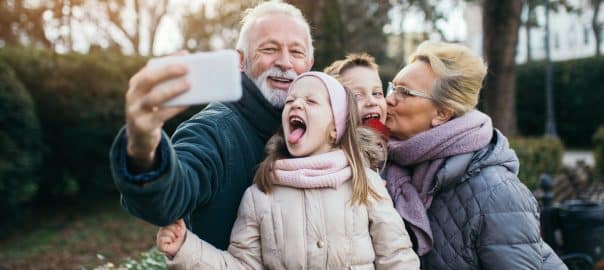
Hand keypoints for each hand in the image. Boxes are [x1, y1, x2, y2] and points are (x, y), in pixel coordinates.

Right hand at [125, 51, 190, 170]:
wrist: (139, 139)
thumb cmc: (152, 111)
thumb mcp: (154, 96)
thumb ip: (166, 85)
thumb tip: (191, 73)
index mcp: (136, 84)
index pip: (150, 68)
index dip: (168, 60)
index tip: (185, 55)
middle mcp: (132, 96)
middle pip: (148, 79)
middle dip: (167, 71)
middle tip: (187, 68)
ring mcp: (135, 111)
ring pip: (154, 98)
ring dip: (172, 90)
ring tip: (189, 84)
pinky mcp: (143, 126)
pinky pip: (160, 115)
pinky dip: (175, 108)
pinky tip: (188, 103)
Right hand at [156, 219, 186, 257]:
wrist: (181, 248)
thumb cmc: (180, 237)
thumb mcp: (181, 227)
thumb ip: (179, 221)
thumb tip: (177, 217)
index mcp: (165, 226)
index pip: (169, 221)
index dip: (176, 226)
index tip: (180, 230)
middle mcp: (160, 231)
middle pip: (168, 226)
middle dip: (176, 231)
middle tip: (177, 236)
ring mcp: (159, 238)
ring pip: (166, 232)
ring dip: (173, 236)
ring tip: (173, 240)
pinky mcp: (159, 245)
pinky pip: (163, 238)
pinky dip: (169, 240)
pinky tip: (170, 243)